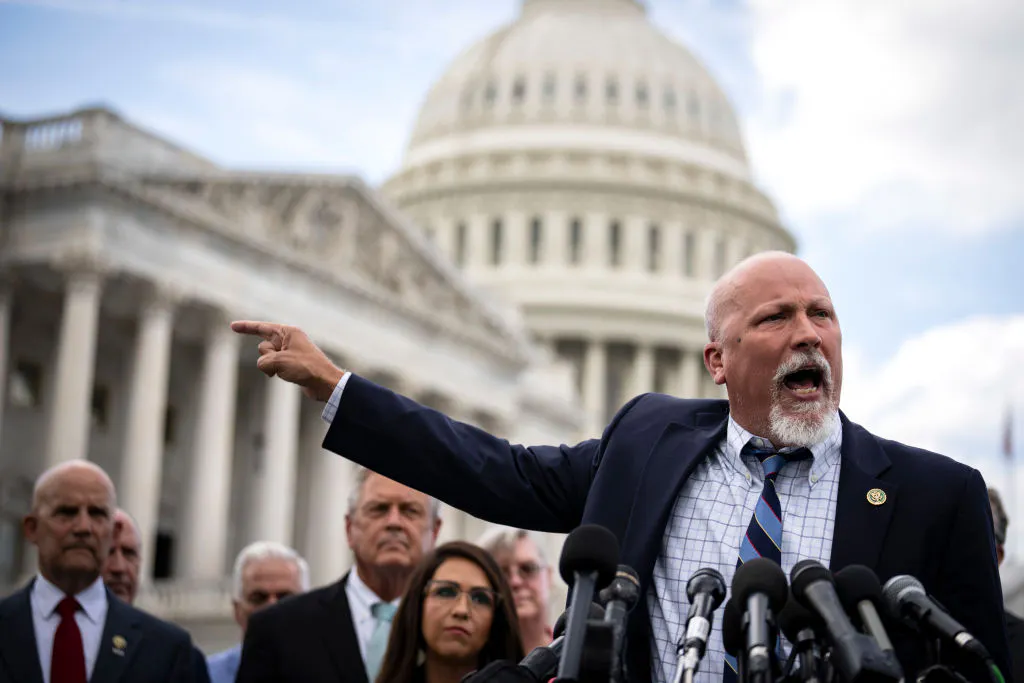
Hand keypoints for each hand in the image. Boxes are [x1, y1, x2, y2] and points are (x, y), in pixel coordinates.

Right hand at [230, 321, 344, 401]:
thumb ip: (264, 361)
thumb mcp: (279, 361)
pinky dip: (275, 372)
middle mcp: (288, 339)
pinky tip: (289, 376)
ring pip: (266, 359)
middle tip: (285, 362)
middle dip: (267, 357)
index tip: (232, 326)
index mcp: (288, 332)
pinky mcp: (290, 364)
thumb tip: (266, 367)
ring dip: (272, 367)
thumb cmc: (306, 367)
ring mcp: (289, 352)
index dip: (246, 327)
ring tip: (289, 371)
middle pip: (263, 346)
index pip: (262, 327)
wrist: (324, 382)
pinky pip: (273, 366)